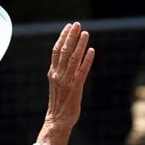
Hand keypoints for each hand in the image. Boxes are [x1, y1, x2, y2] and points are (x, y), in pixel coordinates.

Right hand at [38, 22, 95, 144]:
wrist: (57, 120)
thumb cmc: (59, 104)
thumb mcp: (57, 85)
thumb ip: (60, 73)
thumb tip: (66, 62)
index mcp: (53, 72)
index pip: (57, 50)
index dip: (63, 37)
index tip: (68, 27)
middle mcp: (58, 74)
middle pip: (64, 51)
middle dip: (71, 36)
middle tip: (77, 24)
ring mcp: (67, 81)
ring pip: (73, 58)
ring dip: (79, 44)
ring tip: (85, 33)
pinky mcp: (76, 88)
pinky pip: (82, 71)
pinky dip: (87, 60)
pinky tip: (92, 51)